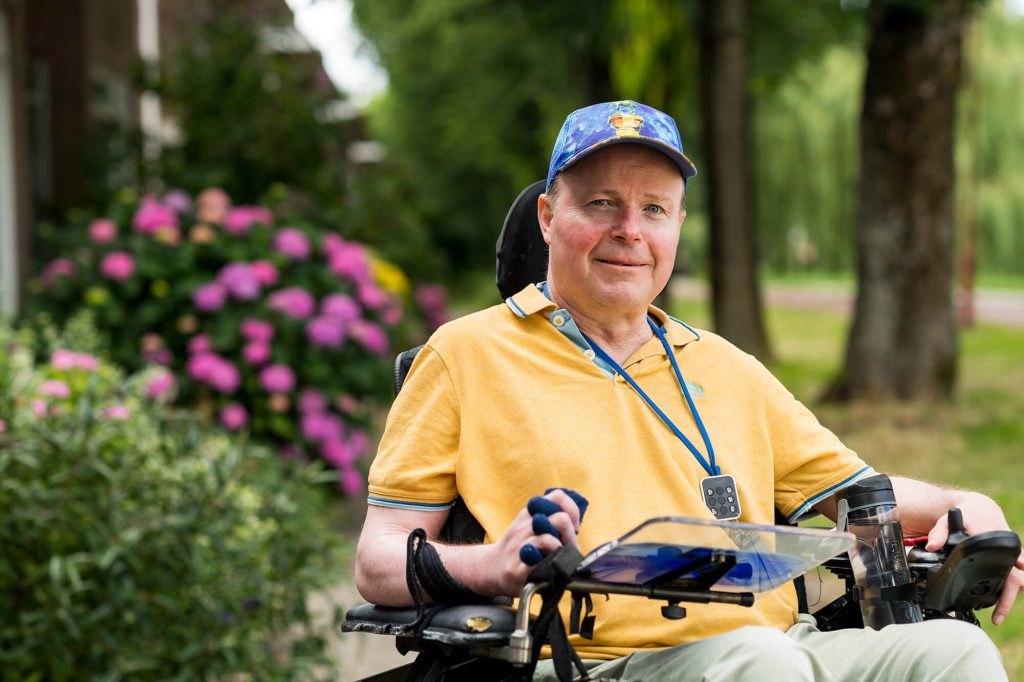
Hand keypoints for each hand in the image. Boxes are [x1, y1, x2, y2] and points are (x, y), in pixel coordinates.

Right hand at [485, 488, 583, 596]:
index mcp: (530, 513)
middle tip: (567, 546)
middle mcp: (522, 526)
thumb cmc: (526, 548)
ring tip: (556, 557)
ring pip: (548, 539)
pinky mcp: (515, 568)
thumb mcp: (535, 526)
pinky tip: (546, 567)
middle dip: (569, 534)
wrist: (494, 568)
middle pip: (560, 519)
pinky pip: (536, 561)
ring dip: (559, 550)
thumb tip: (574, 518)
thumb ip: (554, 519)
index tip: (573, 527)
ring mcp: (517, 546)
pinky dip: (546, 564)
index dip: (572, 511)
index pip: (558, 497)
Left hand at [923, 492, 1022, 625]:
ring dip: (1010, 595)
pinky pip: (1016, 577)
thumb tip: (932, 547)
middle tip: (999, 614)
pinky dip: (1009, 589)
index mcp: (991, 533)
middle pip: (1015, 571)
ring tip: (998, 614)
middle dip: (1009, 593)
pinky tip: (999, 602)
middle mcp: (1005, 546)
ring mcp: (1011, 555)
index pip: (1004, 547)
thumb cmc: (966, 515)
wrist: (981, 509)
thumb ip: (939, 533)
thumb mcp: (947, 519)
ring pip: (1018, 578)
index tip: (1021, 566)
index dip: (1015, 558)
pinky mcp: (1012, 560)